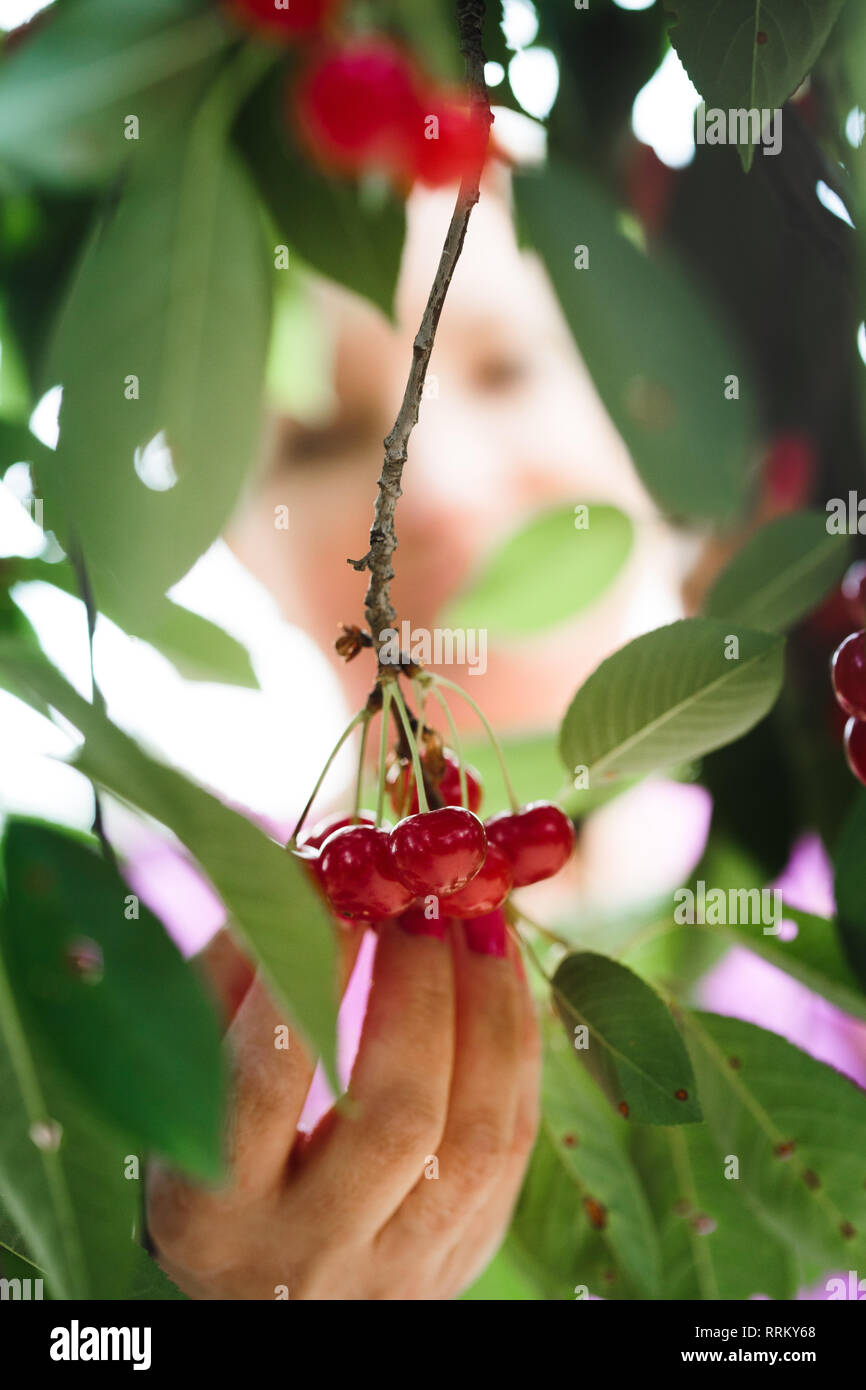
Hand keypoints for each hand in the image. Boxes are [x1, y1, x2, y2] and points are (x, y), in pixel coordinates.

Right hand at [147, 916, 539, 1299]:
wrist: (268, 1286)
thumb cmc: (212, 1145)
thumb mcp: (190, 1072)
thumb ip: (234, 973)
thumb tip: (312, 870)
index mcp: (211, 1214)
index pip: (268, 1084)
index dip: (313, 974)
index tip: (346, 889)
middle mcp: (308, 1255)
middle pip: (393, 1119)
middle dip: (419, 988)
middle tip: (423, 898)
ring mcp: (399, 1268)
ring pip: (475, 1139)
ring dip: (486, 1008)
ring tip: (475, 918)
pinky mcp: (466, 1255)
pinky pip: (514, 1143)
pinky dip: (516, 1043)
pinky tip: (499, 968)